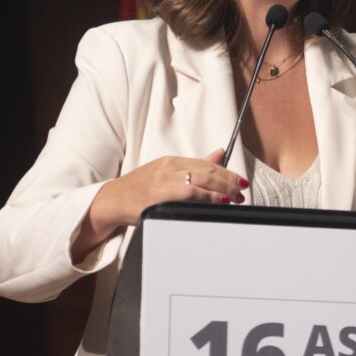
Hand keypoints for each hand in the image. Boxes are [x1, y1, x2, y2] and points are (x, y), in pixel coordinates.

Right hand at [75, 149, 247, 262]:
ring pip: (199, 182)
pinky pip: (187, 195)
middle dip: (228, 181)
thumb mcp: (167, 173)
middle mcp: (168, 169)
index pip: (205, 164)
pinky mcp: (157, 198)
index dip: (226, 172)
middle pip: (206, 171)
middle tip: (242, 190)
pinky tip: (216, 201)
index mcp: (171, 162)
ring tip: (234, 197)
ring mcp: (162, 183)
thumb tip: (220, 154)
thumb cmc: (140, 189)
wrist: (113, 200)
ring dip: (221, 190)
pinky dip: (205, 197)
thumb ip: (195, 166)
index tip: (240, 181)